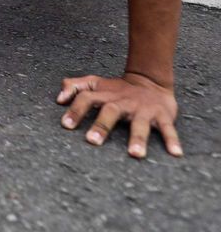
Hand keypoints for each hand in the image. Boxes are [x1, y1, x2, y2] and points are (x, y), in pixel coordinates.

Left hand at [57, 72, 181, 158]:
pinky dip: (172, 140)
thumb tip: (58, 98)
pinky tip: (175, 154)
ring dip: (137, 138)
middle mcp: (122, 102)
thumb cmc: (117, 88)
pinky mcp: (162, 115)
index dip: (75, 110)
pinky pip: (168, 128)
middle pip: (110, 111)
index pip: (86, 98)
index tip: (65, 125)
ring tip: (135, 154)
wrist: (150, 80)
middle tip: (92, 141)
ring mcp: (143, 109)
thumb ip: (75, 87)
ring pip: (140, 124)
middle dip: (101, 125)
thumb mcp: (95, 83)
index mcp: (105, 95)